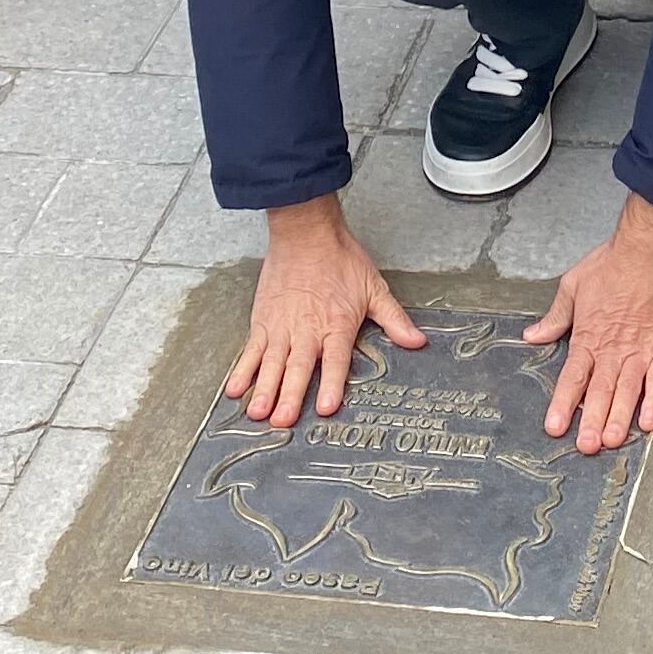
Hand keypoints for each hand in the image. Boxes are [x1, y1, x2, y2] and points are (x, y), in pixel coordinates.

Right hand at [227, 194, 425, 430]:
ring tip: (257, 412)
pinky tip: (235, 388)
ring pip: (272, 363)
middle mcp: (307, 329)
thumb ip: (393, 319)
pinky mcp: (263, 321)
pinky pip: (251, 350)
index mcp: (336, 324)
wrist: (305, 232)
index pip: (335, 361)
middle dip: (290, 395)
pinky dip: (242, 369)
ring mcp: (282, 327)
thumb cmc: (339, 258)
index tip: (327, 407)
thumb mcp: (373, 288)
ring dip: (264, 388)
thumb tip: (417, 341)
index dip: (332, 384)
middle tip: (282, 420)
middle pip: (298, 367)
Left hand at [525, 195, 652, 454]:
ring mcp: (640, 351)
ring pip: (627, 392)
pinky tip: (648, 422)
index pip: (572, 378)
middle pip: (599, 392)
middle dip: (590, 421)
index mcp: (588, 336)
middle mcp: (613, 349)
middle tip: (585, 447)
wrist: (649, 249)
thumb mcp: (573, 285)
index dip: (562, 404)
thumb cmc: (611, 263)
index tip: (554, 427)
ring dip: (618, 418)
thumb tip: (532, 336)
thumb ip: (555, 316)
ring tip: (610, 441)